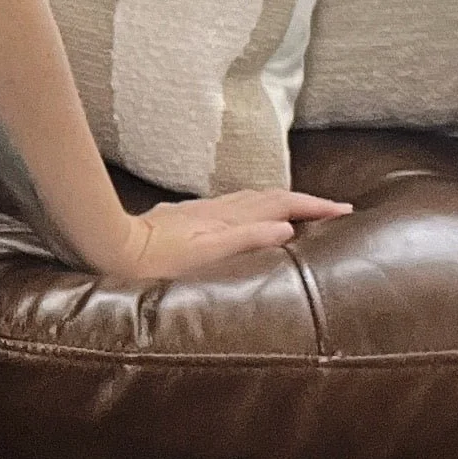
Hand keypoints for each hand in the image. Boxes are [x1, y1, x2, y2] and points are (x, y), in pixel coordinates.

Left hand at [110, 189, 352, 283]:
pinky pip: (232, 208)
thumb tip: (286, 228)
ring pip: (250, 200)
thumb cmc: (156, 260)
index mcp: (227, 218)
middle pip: (269, 197)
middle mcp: (217, 210)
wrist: (112, 249)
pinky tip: (249, 217)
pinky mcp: (186, 219)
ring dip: (281, 202)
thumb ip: (245, 239)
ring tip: (302, 210)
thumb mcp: (205, 254)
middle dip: (305, 201)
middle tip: (333, 209)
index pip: (281, 205)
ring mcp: (201, 212)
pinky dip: (255, 209)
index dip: (314, 206)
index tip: (345, 209)